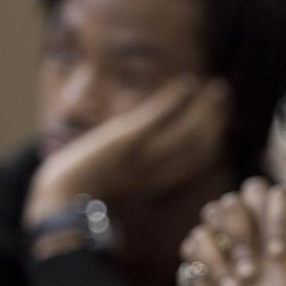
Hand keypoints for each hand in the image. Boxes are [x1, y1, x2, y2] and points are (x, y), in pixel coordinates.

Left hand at [25, 76, 229, 226]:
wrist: (61, 202)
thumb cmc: (82, 198)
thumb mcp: (121, 191)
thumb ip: (142, 178)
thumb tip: (153, 164)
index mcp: (160, 185)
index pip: (199, 161)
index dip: (216, 140)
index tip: (222, 121)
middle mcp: (160, 171)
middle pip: (201, 144)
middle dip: (216, 119)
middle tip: (224, 97)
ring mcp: (145, 155)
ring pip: (188, 130)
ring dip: (205, 106)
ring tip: (215, 88)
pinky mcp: (128, 140)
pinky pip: (160, 117)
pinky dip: (177, 99)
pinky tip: (188, 83)